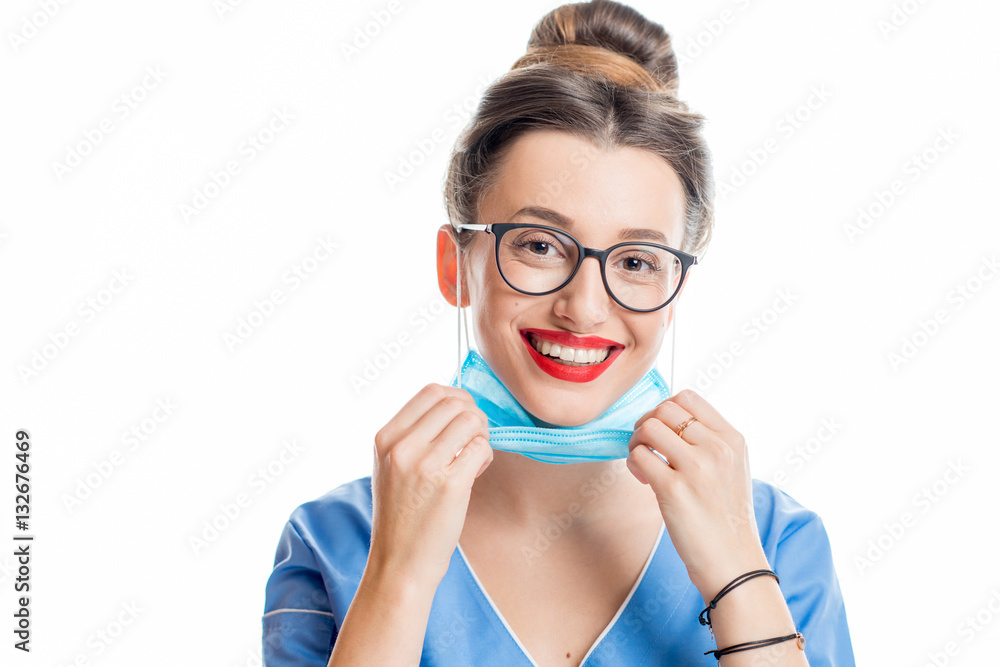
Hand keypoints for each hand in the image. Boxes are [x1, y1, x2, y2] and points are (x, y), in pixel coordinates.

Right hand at [369, 384, 493, 589]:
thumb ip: (413, 434)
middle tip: (474, 437)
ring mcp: (425, 465)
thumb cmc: (401, 516)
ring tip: (472, 457)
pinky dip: (485, 456)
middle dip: (473, 415)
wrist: (399, 563)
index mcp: (385, 438)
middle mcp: (402, 447)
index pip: (430, 392)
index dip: (456, 397)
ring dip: (481, 435)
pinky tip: (474, 473)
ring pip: (471, 421)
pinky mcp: (450, 484)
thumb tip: (454, 404)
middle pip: (454, 402)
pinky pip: (481, 448)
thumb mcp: (390, 466)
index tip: (463, 414)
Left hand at [625, 389, 769, 602]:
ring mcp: (696, 467)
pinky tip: (644, 481)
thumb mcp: (732, 468)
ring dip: (636, 442)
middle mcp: (717, 448)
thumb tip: (665, 418)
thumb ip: (709, 441)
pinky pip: (639, 456)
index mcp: (733, 439)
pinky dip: (633, 464)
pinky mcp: (674, 489)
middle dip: (647, 423)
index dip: (666, 410)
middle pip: (664, 408)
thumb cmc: (726, 517)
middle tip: (647, 448)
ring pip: (649, 427)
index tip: (663, 432)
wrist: (734, 562)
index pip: (688, 397)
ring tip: (644, 464)